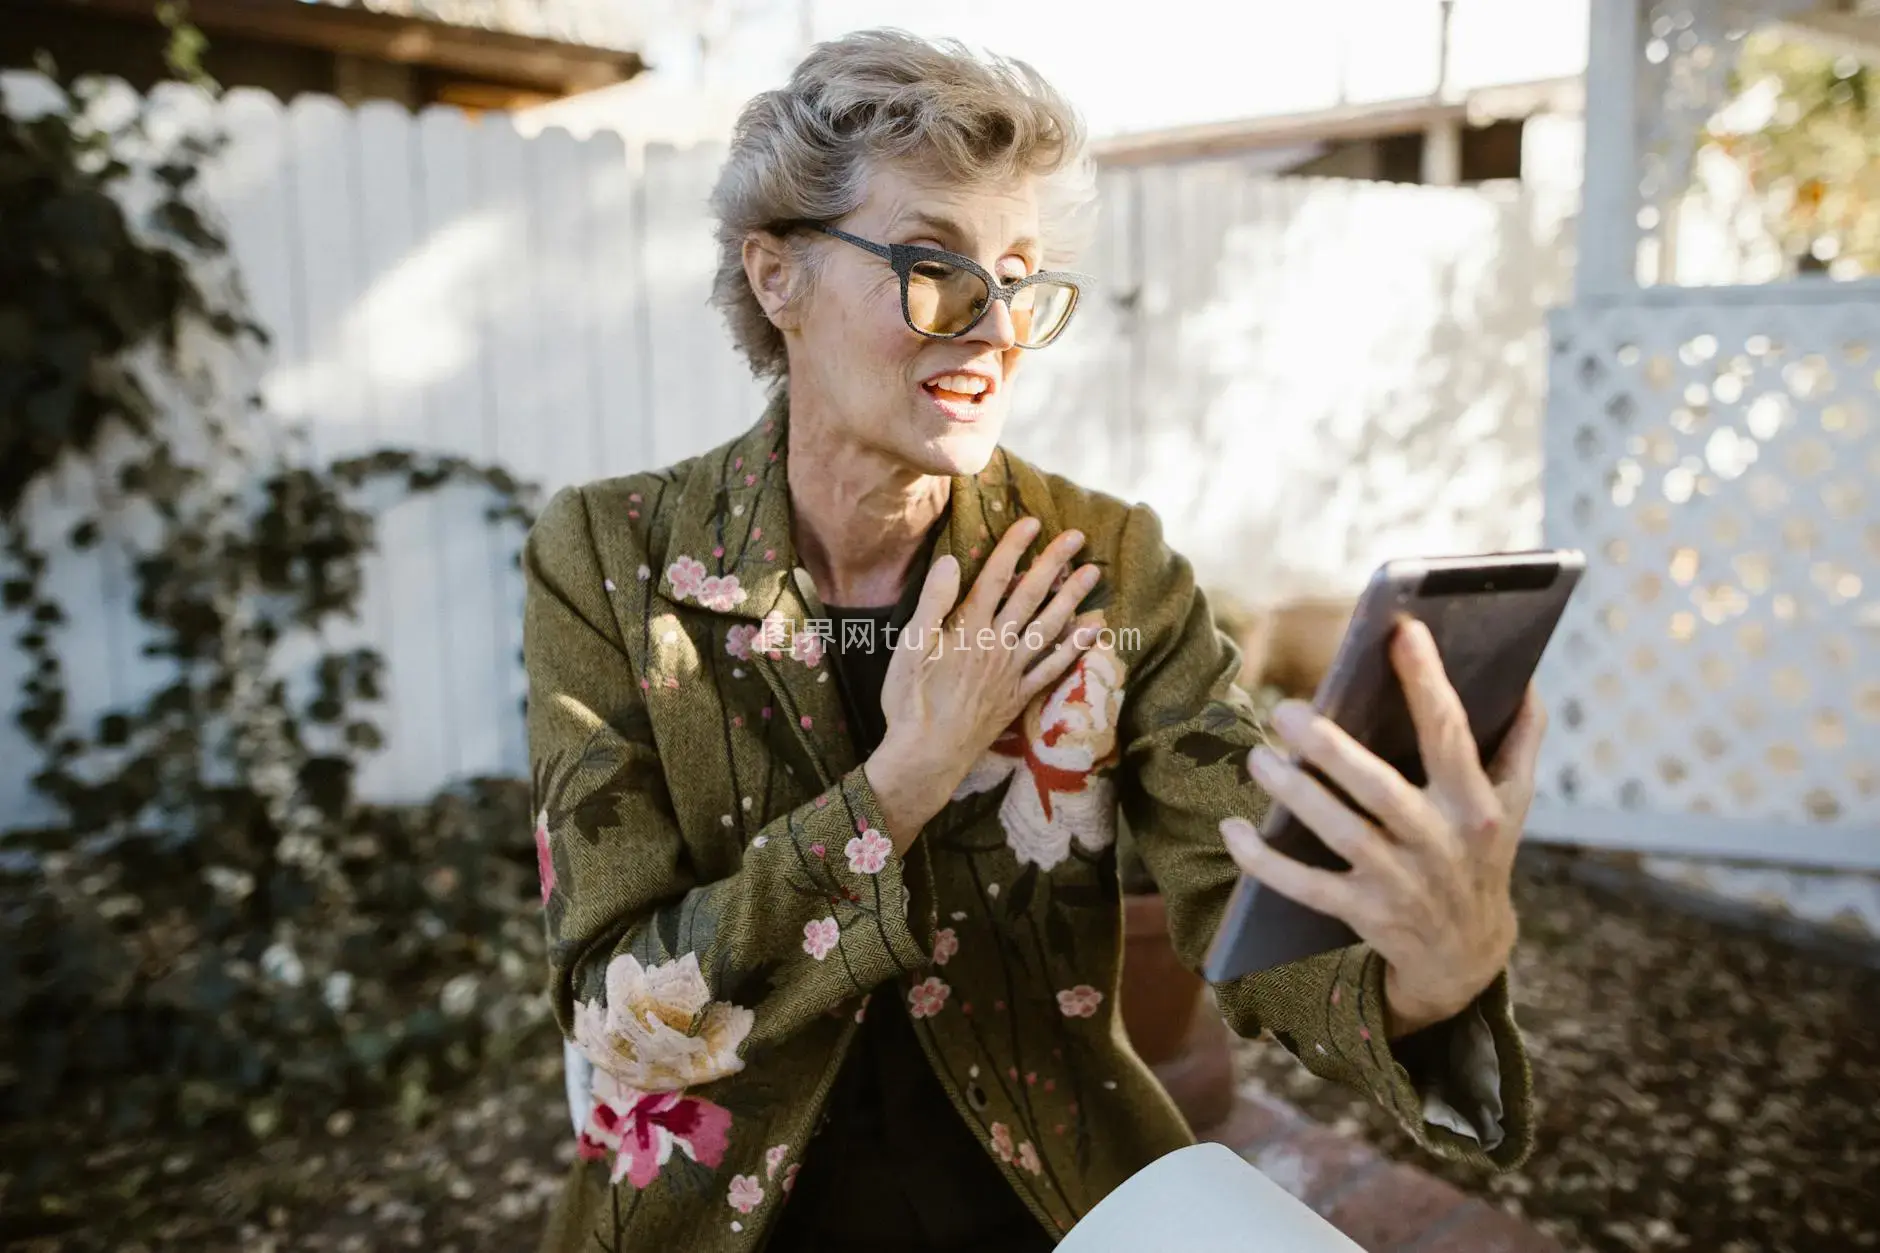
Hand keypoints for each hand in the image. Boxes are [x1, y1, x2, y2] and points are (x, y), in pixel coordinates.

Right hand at [865, 516, 1100, 849]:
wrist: (926, 755)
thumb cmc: (910, 700)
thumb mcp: (910, 647)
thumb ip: (932, 602)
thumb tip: (950, 561)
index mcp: (968, 629)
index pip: (995, 578)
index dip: (1014, 547)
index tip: (1033, 522)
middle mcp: (997, 645)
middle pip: (1030, 596)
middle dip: (1054, 563)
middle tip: (1078, 537)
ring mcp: (1012, 671)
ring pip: (1049, 627)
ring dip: (1072, 597)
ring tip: (1093, 574)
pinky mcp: (1019, 696)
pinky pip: (1053, 667)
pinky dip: (1074, 647)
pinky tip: (1091, 630)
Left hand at [1219, 617, 1547, 1037]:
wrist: (1468, 955)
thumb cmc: (1481, 854)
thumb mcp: (1512, 803)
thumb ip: (1520, 739)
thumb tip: (1527, 676)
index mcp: (1476, 806)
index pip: (1451, 735)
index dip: (1428, 683)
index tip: (1401, 631)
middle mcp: (1439, 843)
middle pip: (1381, 790)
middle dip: (1333, 750)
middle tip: (1287, 710)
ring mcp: (1400, 882)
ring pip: (1341, 835)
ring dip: (1296, 796)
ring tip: (1259, 756)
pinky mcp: (1365, 913)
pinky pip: (1307, 888)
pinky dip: (1266, 863)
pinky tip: (1234, 829)